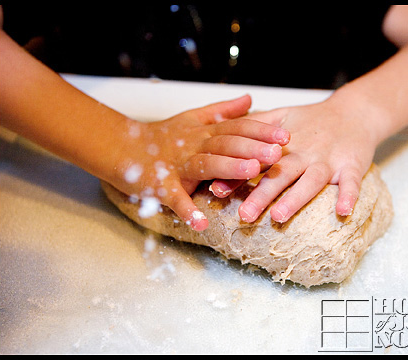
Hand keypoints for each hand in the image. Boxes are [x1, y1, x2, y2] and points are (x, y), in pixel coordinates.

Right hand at [110, 95, 289, 230]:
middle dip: (251, 148)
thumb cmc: (162, 136)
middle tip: (276, 153)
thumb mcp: (193, 118)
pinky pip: (174, 199)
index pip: (236, 128)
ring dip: (228, 169)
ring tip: (251, 172)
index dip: (260, 131)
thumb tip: (250, 98)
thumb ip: (223, 111)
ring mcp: (177, 165)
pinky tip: (202, 223)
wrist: (122, 147)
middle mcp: (193, 145)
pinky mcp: (160, 185)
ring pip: (205, 165)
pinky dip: (187, 211)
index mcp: (204, 132)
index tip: (285, 136)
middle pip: (225, 144)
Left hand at [210, 92, 380, 221]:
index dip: (236, 175)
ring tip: (279, 215)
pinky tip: (342, 212)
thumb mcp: (282, 117)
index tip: (218, 191)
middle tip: (244, 215)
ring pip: (311, 180)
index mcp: (284, 145)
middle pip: (280, 174)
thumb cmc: (313, 120)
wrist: (354, 111)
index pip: (256, 160)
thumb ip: (255, 128)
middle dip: (261, 194)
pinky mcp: (352, 165)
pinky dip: (349, 196)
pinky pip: (352, 182)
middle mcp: (304, 153)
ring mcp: (328, 160)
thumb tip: (223, 142)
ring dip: (295, 198)